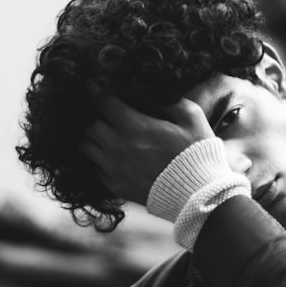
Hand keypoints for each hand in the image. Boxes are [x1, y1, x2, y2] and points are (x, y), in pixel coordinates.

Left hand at [80, 96, 213, 204]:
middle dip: (95, 115)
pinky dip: (98, 159)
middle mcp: (118, 147)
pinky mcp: (117, 186)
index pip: (103, 102)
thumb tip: (154, 92)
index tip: (105, 91)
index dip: (101, 93)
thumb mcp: (192, 117)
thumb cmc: (197, 154)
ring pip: (86, 146)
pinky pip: (95, 168)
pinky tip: (111, 155)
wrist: (199, 195)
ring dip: (92, 137)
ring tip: (103, 133)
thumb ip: (171, 100)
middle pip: (88, 124)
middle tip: (104, 113)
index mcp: (134, 126)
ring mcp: (114, 169)